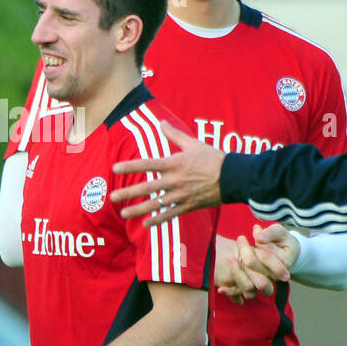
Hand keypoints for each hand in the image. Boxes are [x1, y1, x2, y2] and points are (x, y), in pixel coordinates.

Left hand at [110, 121, 224, 225]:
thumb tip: (161, 122)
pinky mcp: (189, 206)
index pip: (147, 164)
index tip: (114, 168)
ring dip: (138, 210)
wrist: (234, 177)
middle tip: (112, 197)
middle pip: (147, 187)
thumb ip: (174, 134)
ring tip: (123, 214)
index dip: (130, 166)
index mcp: (174, 163)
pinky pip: (170, 215)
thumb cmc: (213, 158)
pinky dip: (158, 220)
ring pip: (156, 204)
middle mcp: (175, 180)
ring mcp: (181, 195)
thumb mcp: (193, 143)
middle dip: (128, 193)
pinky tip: (145, 224)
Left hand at [215, 225, 298, 301]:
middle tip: (238, 243)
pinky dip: (231, 292)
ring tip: (230, 259)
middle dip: (248, 260)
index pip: (268, 260)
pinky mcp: (252, 287)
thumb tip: (258, 236)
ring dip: (238, 275)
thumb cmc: (279, 238)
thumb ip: (269, 233)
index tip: (243, 238)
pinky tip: (221, 288)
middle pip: (260, 278)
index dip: (257, 251)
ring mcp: (263, 284)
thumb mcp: (278, 232)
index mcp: (284, 264)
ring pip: (250, 288)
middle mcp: (274, 278)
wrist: (282, 249)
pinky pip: (241, 294)